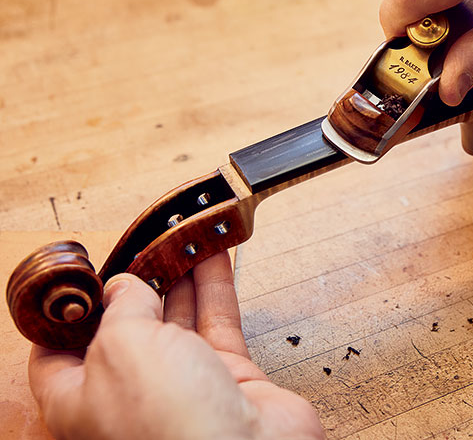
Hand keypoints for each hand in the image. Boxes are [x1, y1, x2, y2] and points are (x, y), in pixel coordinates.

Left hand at [28, 252, 323, 439]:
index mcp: (81, 399)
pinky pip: (217, 323)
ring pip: (177, 319)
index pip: (59, 350)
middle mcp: (129, 394)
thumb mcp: (121, 346)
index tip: (86, 273)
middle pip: (126, 327)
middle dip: (136, 282)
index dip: (71, 309)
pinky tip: (215, 255)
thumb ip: (121, 308)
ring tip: (183, 238)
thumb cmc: (171, 424)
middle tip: (146, 245)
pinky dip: (216, 287)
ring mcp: (181, 386)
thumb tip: (126, 286)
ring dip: (181, 276)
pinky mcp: (227, 379)